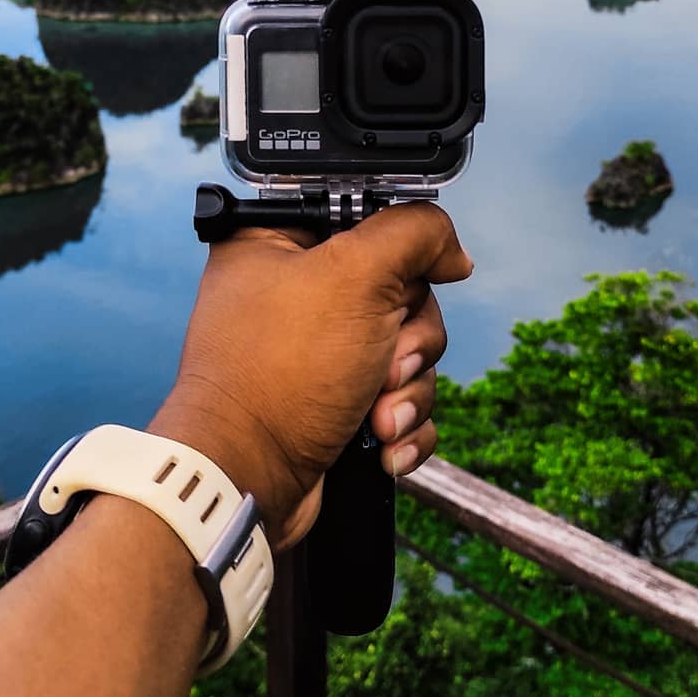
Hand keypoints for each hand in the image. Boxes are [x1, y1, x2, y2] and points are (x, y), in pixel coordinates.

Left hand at [151, 204, 472, 547]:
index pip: (369, 217)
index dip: (403, 251)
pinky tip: (384, 444)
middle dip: (409, 339)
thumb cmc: (279, 374)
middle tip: (385, 363)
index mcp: (279, 241)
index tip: (410, 279)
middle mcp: (296, 291)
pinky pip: (399, 399)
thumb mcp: (354, 274)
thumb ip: (412, 235)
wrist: (246, 479)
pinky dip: (402, 423)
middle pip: (402, 290)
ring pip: (408, 350)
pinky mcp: (336, 402)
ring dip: (408, 389)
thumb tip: (451, 249)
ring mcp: (317, 352)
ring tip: (379, 416)